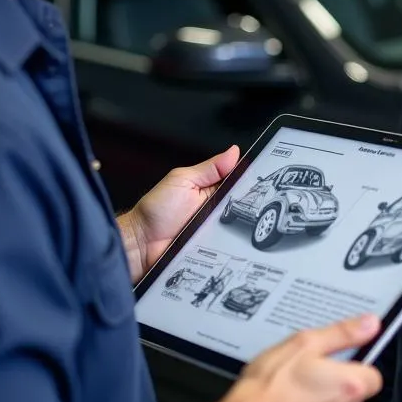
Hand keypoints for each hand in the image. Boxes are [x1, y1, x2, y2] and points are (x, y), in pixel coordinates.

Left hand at [117, 146, 239, 282]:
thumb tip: (233, 152)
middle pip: (242, 204)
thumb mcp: (183, 180)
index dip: (250, 179)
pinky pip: (229, 246)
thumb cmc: (156, 211)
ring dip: (240, 224)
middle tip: (251, 202)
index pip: (238, 181)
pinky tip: (233, 241)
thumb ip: (209, 168)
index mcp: (210, 189)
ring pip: (238, 226)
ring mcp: (216, 230)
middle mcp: (216, 209)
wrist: (140, 244)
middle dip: (249, 203)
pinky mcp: (214, 249)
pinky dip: (231, 244)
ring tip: (239, 222)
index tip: (261, 176)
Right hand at [230, 315, 382, 401]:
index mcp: (350, 387)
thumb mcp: (304, 344)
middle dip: (335, 390)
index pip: (373, 376)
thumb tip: (370, 324)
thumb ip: (343, 334)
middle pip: (353, 400)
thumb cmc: (269, 387)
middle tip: (307, 378)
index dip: (355, 368)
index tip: (336, 364)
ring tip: (292, 398)